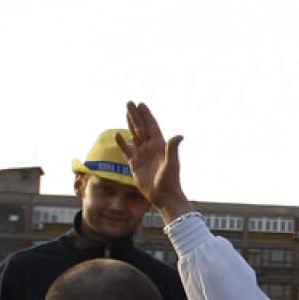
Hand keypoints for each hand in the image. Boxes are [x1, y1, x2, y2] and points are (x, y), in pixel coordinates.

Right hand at [119, 102, 190, 224]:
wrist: (164, 197)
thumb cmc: (170, 181)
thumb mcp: (172, 164)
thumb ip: (173, 149)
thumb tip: (180, 135)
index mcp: (159, 146)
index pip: (151, 126)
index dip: (146, 115)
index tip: (141, 104)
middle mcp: (151, 148)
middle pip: (141, 128)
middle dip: (135, 115)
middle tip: (129, 102)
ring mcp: (143, 156)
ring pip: (135, 136)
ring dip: (130, 124)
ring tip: (126, 113)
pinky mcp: (135, 165)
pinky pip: (127, 151)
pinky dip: (122, 143)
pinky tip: (118, 135)